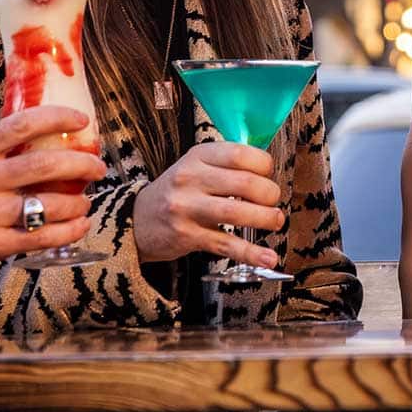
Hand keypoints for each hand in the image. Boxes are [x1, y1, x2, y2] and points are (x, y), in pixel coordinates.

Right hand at [0, 105, 107, 276]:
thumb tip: (46, 132)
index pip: (23, 124)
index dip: (59, 118)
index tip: (83, 121)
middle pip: (46, 165)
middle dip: (82, 164)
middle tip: (98, 166)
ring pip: (50, 205)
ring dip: (79, 202)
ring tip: (86, 199)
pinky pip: (43, 237)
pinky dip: (70, 231)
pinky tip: (80, 224)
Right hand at [133, 141, 284, 266]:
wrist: (136, 221)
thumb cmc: (176, 192)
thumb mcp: (194, 167)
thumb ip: (226, 166)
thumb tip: (268, 174)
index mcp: (197, 156)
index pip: (239, 154)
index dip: (264, 165)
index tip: (269, 175)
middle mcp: (190, 178)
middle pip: (243, 183)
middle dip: (269, 194)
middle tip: (274, 201)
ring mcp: (186, 208)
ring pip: (236, 212)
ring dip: (265, 219)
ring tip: (276, 221)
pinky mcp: (187, 236)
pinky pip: (226, 245)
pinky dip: (251, 253)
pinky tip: (268, 257)